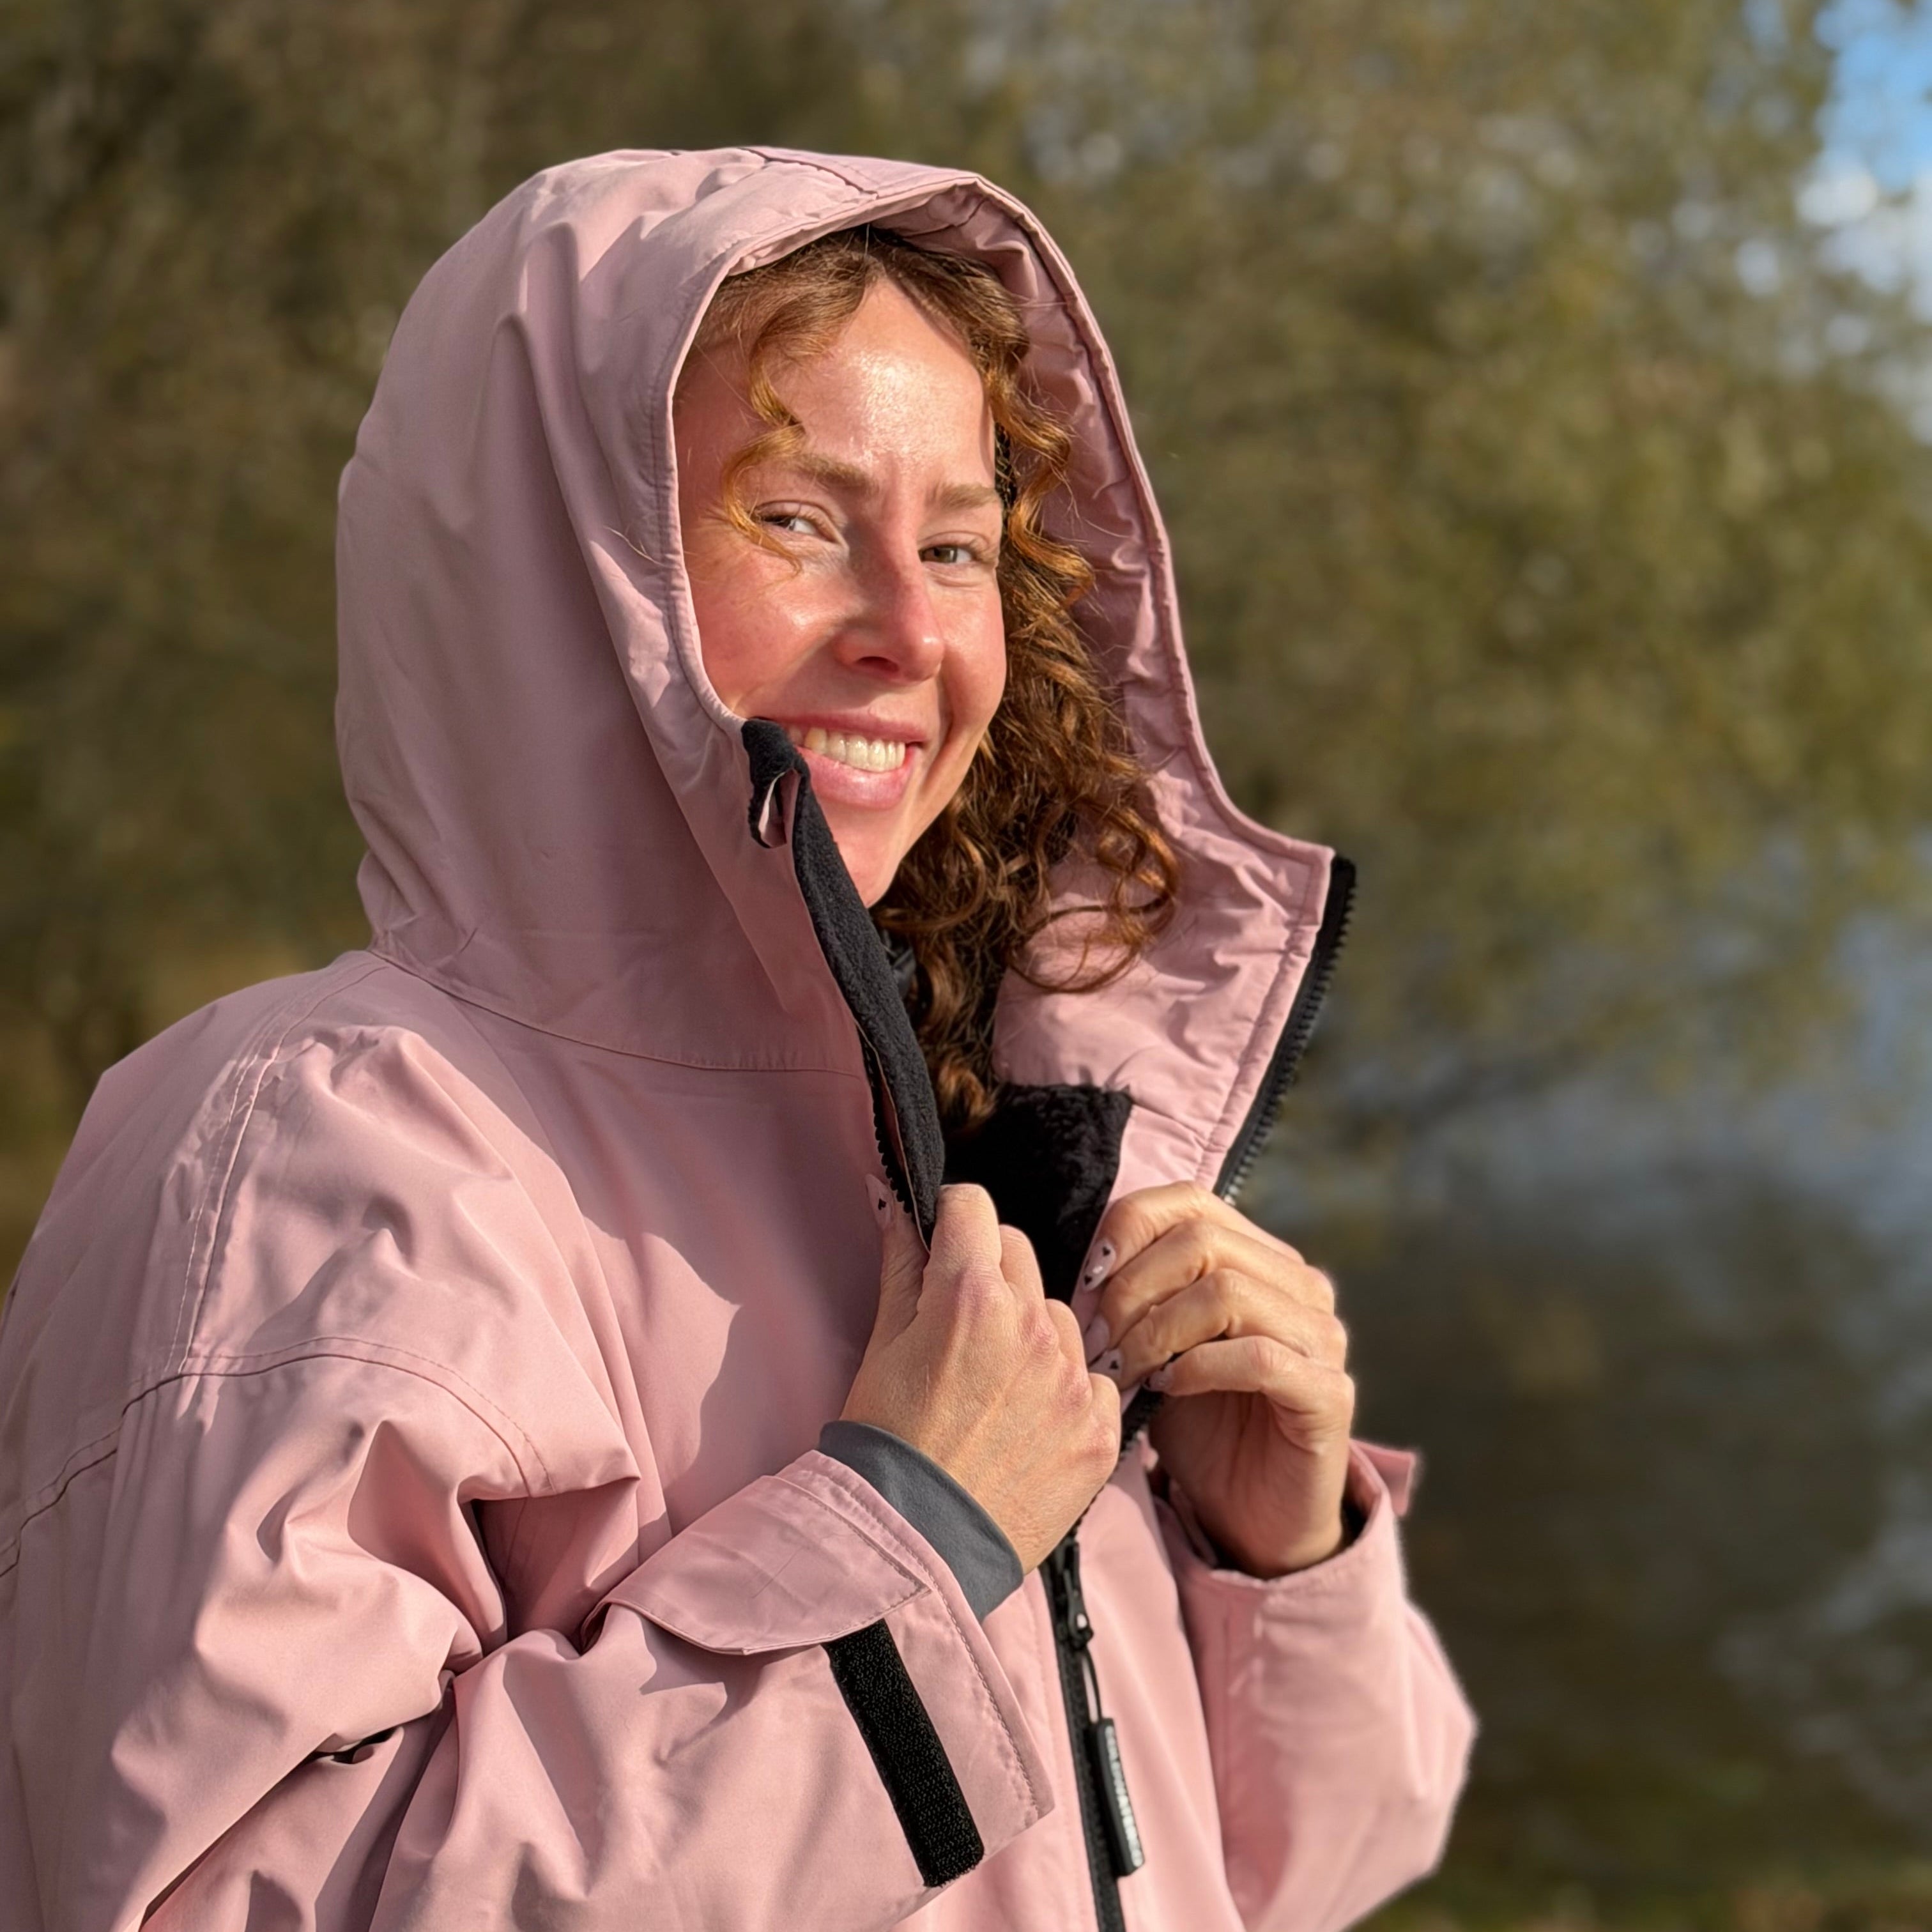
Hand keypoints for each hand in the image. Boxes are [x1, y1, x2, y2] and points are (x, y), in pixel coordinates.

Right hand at [842, 1184, 1122, 1571]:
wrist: (915, 1546)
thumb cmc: (887, 1446)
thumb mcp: (882, 1345)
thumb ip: (901, 1265)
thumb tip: (896, 1201)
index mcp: (969, 1296)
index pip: (973, 1207)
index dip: (951, 1219)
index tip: (943, 1241)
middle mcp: (1032, 1326)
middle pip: (1017, 1252)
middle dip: (988, 1272)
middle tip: (960, 1323)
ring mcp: (1072, 1379)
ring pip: (1060, 1315)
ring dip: (1033, 1331)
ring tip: (994, 1386)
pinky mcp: (1100, 1429)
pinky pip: (1095, 1378)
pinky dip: (1068, 1389)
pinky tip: (1031, 1423)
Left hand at [1086, 1183, 1353, 1576]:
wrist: (1249, 1515)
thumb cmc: (1195, 1424)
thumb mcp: (1152, 1347)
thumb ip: (1131, 1299)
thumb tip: (1079, 1266)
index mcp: (1258, 1257)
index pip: (1190, 1200)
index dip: (1129, 1228)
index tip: (1084, 1278)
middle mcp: (1299, 1284)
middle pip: (1202, 1239)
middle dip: (1131, 1287)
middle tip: (1095, 1340)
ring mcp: (1321, 1336)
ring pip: (1227, 1293)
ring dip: (1155, 1331)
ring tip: (1121, 1371)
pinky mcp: (1328, 1393)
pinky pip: (1259, 1358)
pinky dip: (1198, 1368)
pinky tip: (1166, 1390)